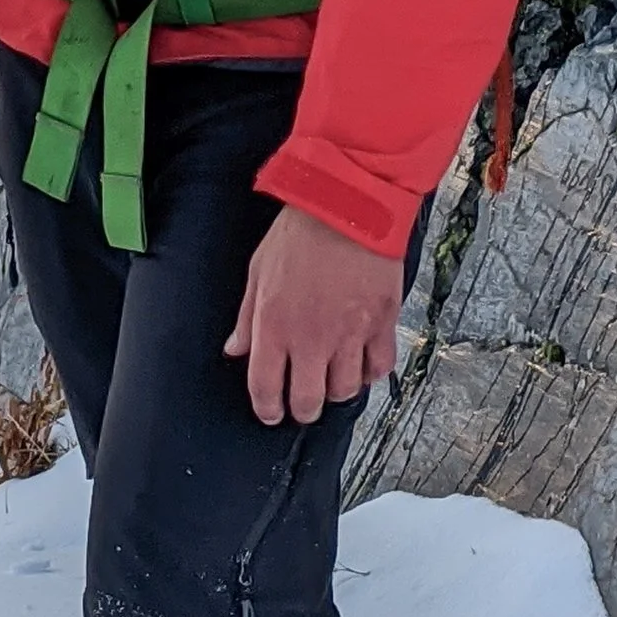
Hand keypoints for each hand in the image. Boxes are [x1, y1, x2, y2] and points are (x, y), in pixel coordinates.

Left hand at [224, 205, 403, 427]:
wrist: (348, 205)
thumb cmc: (301, 231)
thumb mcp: (258, 271)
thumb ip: (246, 318)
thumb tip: (236, 348)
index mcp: (274, 326)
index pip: (266, 389)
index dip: (268, 409)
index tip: (271, 412)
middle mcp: (311, 338)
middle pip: (308, 401)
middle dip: (303, 410)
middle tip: (303, 404)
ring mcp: (349, 334)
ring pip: (344, 391)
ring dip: (335, 391)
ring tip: (332, 380)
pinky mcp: (381, 324)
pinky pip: (379, 367)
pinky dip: (370, 373)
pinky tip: (362, 364)